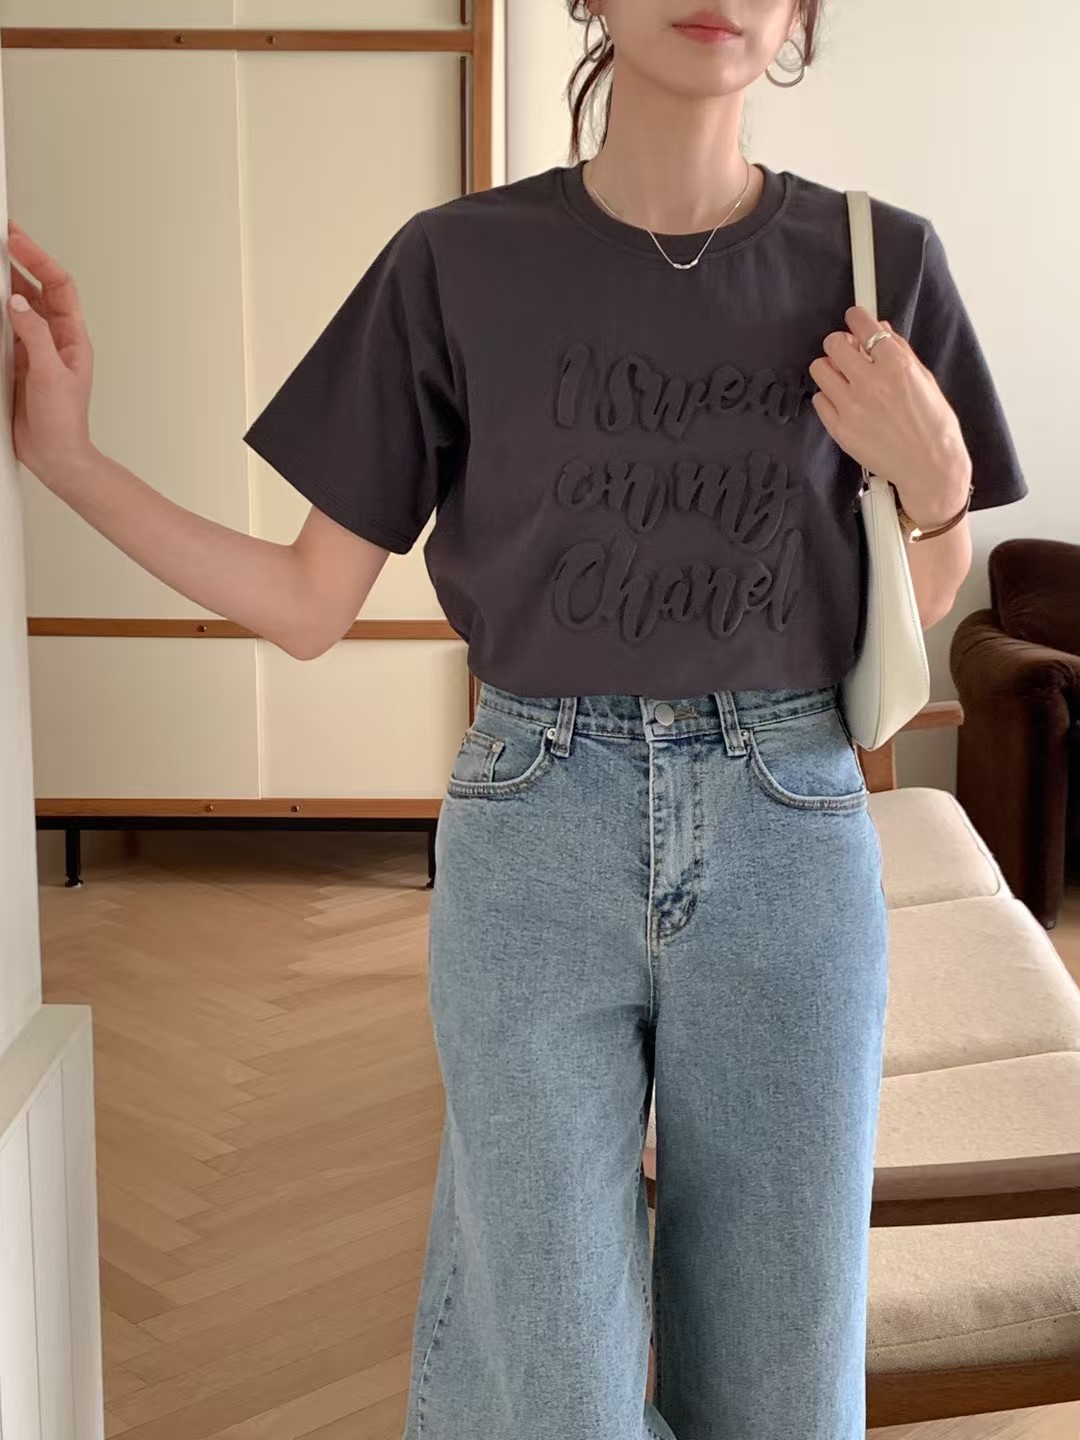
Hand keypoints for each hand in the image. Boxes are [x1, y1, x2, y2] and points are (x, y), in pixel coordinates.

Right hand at [6, 219, 95, 488]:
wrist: (55, 457)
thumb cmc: (65, 423)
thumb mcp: (51, 374)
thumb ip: (34, 336)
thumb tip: (18, 301)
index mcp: (72, 337)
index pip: (59, 285)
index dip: (39, 258)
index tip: (16, 238)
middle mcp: (55, 339)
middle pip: (37, 288)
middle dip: (19, 261)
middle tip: (0, 237)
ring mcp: (34, 349)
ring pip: (18, 307)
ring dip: (4, 284)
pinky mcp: (17, 363)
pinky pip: (3, 329)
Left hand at [808, 305, 971, 527]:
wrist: (930, 467)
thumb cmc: (934, 425)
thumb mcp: (925, 380)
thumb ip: (900, 352)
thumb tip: (881, 330)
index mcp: (897, 365)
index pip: (863, 325)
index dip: (856, 318)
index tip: (854, 319)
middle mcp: (871, 382)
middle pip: (834, 344)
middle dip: (841, 344)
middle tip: (849, 353)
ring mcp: (852, 406)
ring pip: (820, 369)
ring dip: (831, 369)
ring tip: (845, 379)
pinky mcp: (840, 428)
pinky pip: (819, 400)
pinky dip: (828, 398)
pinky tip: (845, 404)